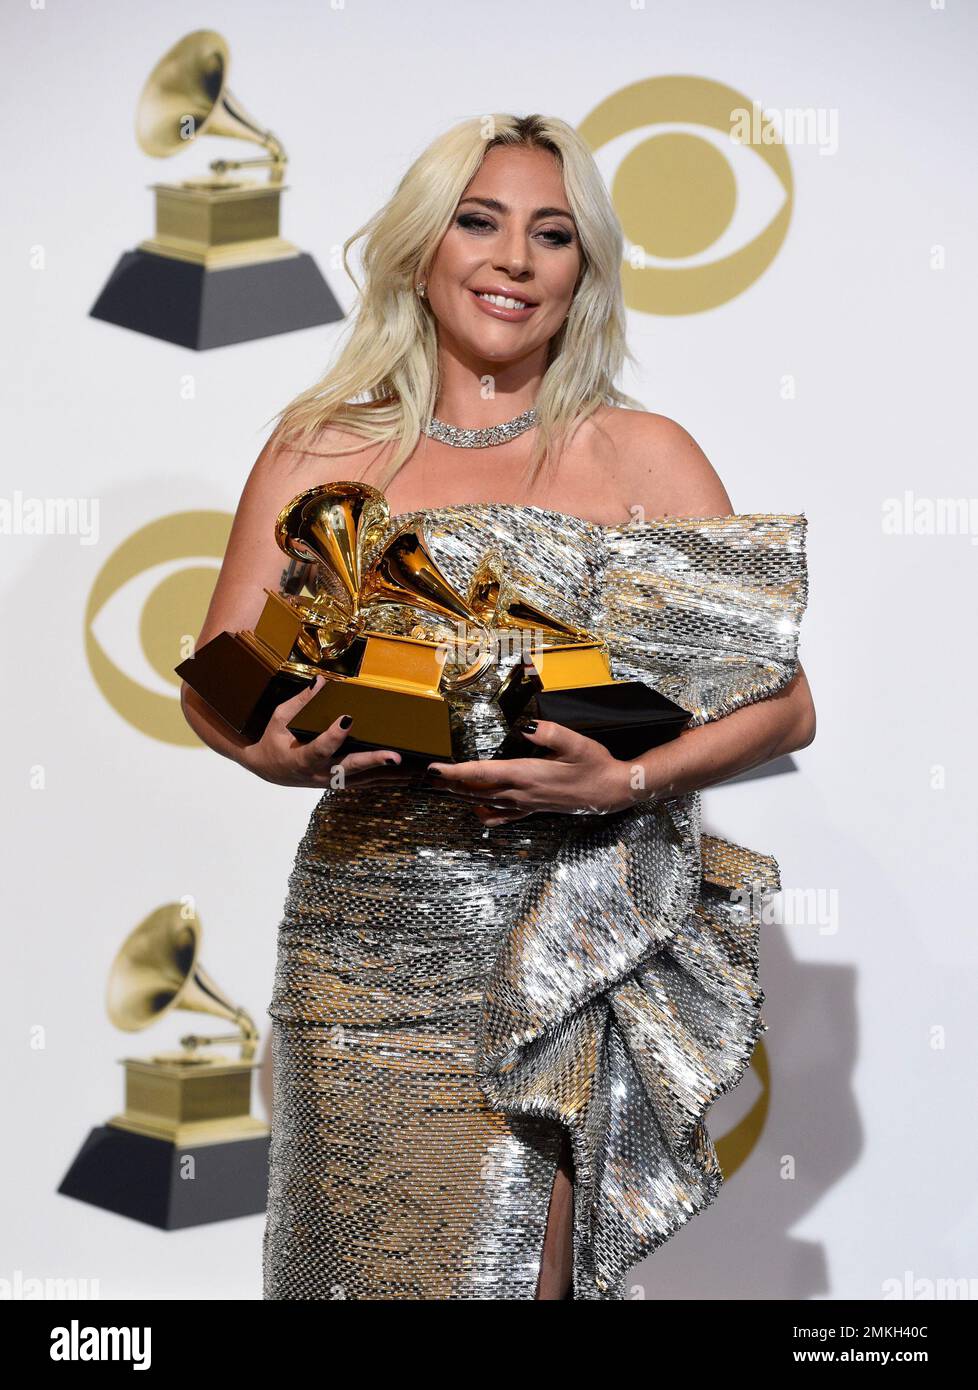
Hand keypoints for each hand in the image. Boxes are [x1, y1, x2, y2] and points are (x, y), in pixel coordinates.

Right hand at [237, 675, 413, 789]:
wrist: (269, 770)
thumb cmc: (274, 741)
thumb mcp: (280, 719)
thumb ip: (300, 702)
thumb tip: (321, 681)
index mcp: (301, 758)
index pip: (320, 747)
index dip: (334, 735)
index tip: (347, 719)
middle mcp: (320, 773)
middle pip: (349, 768)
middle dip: (373, 761)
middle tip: (395, 756)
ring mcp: (332, 781)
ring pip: (364, 779)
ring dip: (389, 774)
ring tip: (413, 767)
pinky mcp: (340, 783)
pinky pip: (366, 782)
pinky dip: (386, 779)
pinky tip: (406, 775)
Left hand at [424, 719, 648, 825]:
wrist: (611, 792)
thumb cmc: (594, 764)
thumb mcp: (575, 742)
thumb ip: (548, 732)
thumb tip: (523, 726)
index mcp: (526, 774)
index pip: (481, 774)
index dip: (455, 773)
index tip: (434, 770)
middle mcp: (520, 793)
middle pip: (475, 791)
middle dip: (449, 784)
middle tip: (428, 777)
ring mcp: (525, 804)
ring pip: (483, 803)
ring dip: (461, 795)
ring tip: (443, 788)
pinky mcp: (532, 809)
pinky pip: (500, 815)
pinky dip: (483, 812)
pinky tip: (477, 808)